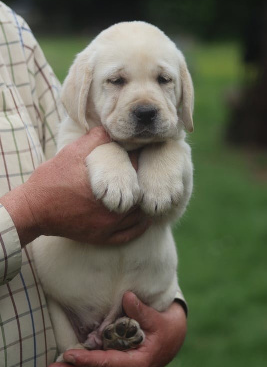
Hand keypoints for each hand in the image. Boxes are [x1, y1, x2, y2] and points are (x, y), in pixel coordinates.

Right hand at [0, 127, 149, 246]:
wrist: (31, 210)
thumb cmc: (50, 181)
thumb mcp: (70, 154)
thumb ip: (93, 140)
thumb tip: (108, 128)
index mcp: (106, 191)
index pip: (133, 175)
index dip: (137, 163)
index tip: (137, 156)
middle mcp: (110, 213)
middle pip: (138, 198)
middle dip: (141, 185)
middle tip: (141, 175)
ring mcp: (105, 228)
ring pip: (136, 218)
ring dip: (142, 206)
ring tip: (144, 194)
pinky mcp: (99, 238)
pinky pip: (126, 236)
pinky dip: (137, 228)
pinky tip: (142, 220)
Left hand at [48, 292, 186, 366]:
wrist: (172, 337)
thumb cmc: (166, 328)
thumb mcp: (159, 320)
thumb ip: (142, 312)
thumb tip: (126, 297)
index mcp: (138, 362)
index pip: (110, 363)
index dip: (90, 360)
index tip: (71, 354)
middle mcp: (126, 366)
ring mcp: (120, 361)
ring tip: (54, 365)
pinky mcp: (116, 355)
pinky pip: (99, 360)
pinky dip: (85, 359)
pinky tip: (68, 360)